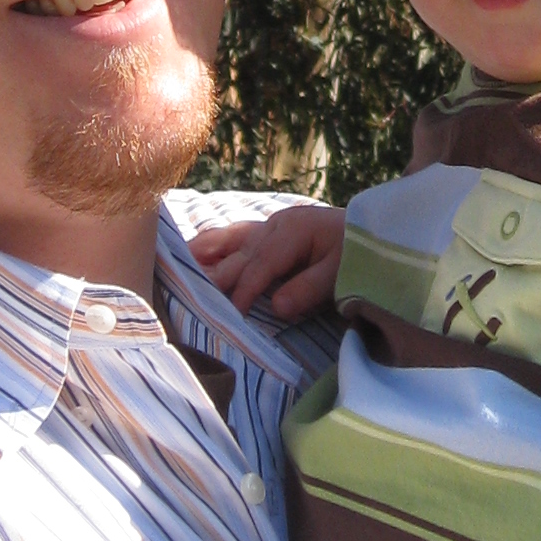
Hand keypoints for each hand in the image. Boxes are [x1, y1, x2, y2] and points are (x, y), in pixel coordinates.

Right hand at [190, 202, 346, 319]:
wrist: (365, 229)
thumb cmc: (354, 253)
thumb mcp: (341, 273)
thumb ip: (309, 289)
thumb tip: (276, 307)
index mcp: (293, 232)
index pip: (261, 265)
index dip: (244, 291)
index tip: (231, 315)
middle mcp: (273, 225)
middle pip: (238, 255)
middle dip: (215, 279)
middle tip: (191, 301)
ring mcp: (266, 225)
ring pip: (228, 239)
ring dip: (203, 255)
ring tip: (175, 267)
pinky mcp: (264, 229)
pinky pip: (232, 236)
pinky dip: (210, 245)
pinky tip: (191, 253)